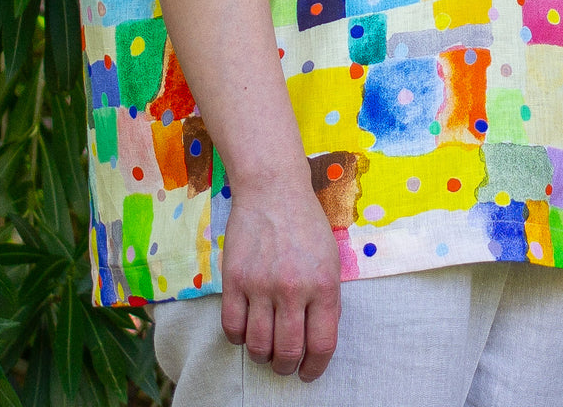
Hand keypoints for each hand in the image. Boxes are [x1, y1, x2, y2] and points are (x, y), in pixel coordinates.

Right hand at [219, 184, 340, 381]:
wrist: (273, 189)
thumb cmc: (305, 223)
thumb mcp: (330, 259)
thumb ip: (326, 299)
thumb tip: (316, 338)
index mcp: (323, 284)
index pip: (322, 344)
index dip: (315, 367)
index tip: (308, 372)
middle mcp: (293, 288)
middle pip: (288, 351)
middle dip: (286, 366)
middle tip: (284, 363)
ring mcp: (261, 285)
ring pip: (258, 345)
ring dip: (261, 356)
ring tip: (264, 349)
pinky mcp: (234, 279)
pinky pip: (232, 327)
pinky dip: (238, 338)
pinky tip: (245, 331)